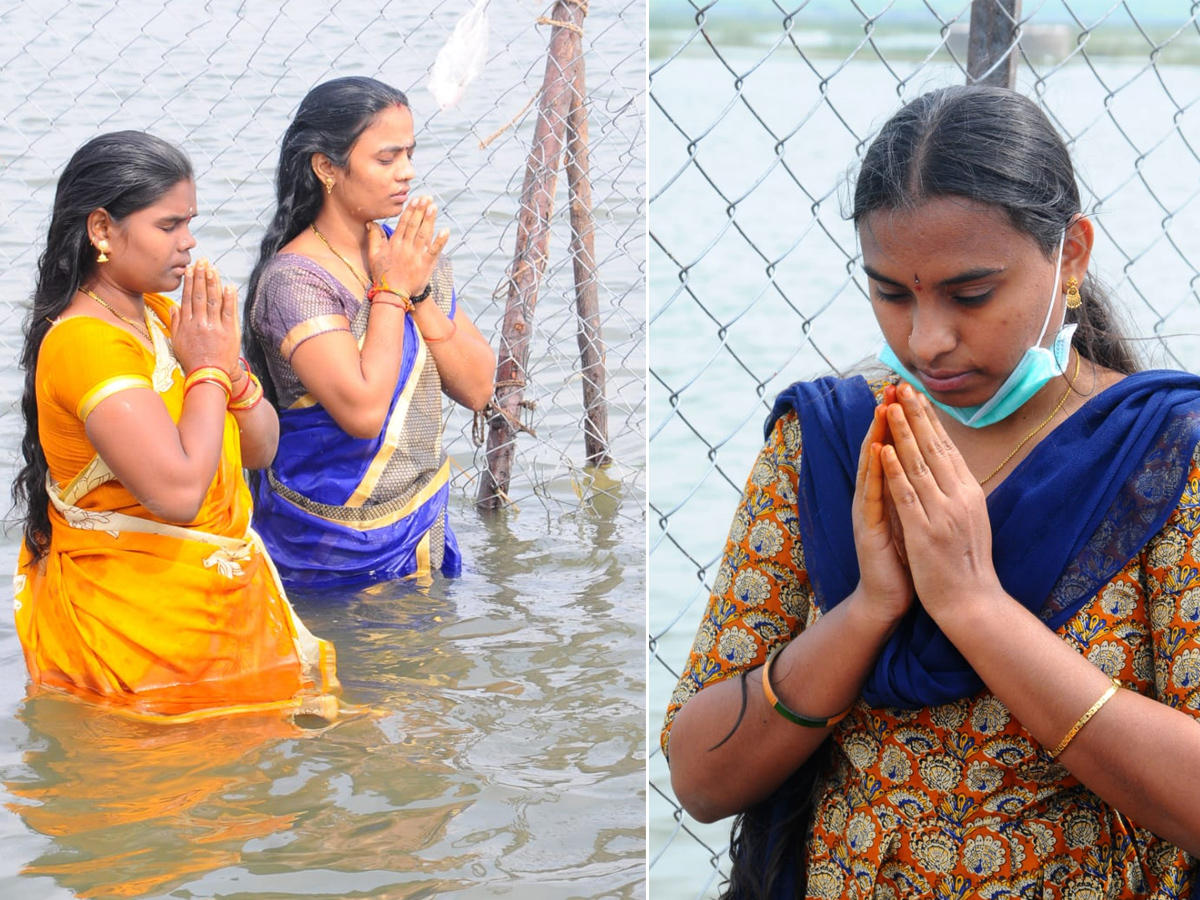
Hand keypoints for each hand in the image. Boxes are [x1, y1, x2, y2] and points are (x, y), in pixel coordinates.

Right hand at [169, 259, 239, 375]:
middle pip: (199, 295)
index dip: (189, 282)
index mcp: (187, 324)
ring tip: (213, 268)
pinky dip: (229, 299)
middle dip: (201, 277)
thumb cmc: (193, 359)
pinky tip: (228, 286)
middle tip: (202, 261)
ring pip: (213, 300)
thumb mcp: (177, 342)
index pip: (188, 298)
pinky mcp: (229, 332)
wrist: (209, 375)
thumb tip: (174, 307)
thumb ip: (176, 323)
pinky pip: (229, 312)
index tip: (190, 269)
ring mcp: (214, 326)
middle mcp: (199, 323)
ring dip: (213, 282)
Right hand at [366, 196, 450, 297]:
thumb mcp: (373, 255)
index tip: (417, 199)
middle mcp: (406, 247)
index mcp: (395, 244)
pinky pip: (434, 251)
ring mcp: (416, 256)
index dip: (411, 210)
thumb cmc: (383, 274)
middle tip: (427, 197)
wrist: (393, 294)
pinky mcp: (426, 265)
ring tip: (434, 207)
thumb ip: (373, 237)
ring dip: (430, 220)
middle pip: (415, 225)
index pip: (404, 223)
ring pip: (424, 234)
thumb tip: (371, 222)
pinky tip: (446, 231)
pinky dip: (440, 241)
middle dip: (421, 210)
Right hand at [850, 383, 914, 625]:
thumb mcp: (913, 521)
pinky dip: (875, 469)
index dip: (902, 424)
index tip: (910, 395)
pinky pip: (872, 493)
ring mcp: (866, 511)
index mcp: (888, 495)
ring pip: (873, 466)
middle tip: (893, 387)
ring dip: (877, 434)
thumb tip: (928, 471)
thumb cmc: (904, 563)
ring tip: (883, 407)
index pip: (895, 452)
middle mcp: (873, 498)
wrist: (888, 600)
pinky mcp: (867, 528)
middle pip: (880, 450)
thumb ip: (913, 496)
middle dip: (888, 418)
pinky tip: (878, 449)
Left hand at [879, 385, 1002, 620]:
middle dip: (915, 414)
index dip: (930, 420)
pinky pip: (907, 495)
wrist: (973, 603)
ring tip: (888, 406)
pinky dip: (894, 470)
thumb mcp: (969, 519)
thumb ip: (959, 493)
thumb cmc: (967, 564)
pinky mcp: (925, 531)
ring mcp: (943, 513)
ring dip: (902, 432)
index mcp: (970, 493)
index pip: (947, 448)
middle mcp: (960, 497)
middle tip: (901, 386)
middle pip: (934, 447)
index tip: (917, 395)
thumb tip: (951, 467)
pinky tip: (884, 450)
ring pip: (919, 464)